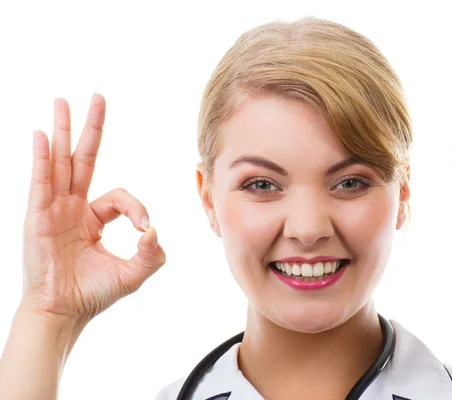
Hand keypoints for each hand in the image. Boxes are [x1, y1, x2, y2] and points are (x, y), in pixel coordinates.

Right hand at [21, 93, 165, 324]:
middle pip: (83, 159)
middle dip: (91, 129)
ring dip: (63, 131)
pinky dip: (42, 157)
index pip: (120, 197)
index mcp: (94, 218)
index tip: (144, 228)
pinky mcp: (37, 216)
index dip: (136, 208)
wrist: (64, 312)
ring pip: (61, 162)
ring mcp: (54, 208)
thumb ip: (153, 254)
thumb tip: (156, 230)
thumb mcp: (134, 273)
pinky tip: (43, 134)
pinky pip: (41, 181)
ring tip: (63, 101)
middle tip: (98, 97)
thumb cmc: (95, 294)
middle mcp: (73, 207)